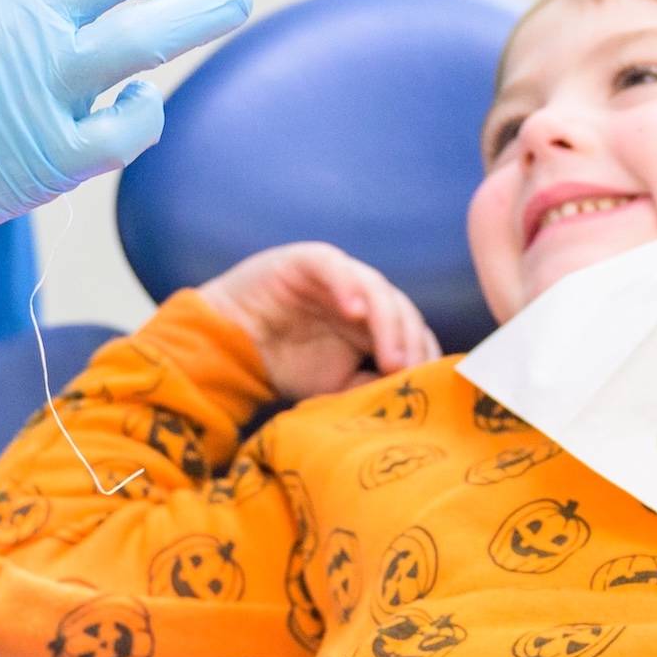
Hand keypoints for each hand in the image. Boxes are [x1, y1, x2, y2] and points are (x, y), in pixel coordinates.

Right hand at [196, 242, 441, 399]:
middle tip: (410, 373)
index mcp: (371, 322)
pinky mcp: (308, 261)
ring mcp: (337, 276)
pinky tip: (354, 311)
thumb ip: (371, 385)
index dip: (422, 355)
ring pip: (377, 288)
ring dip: (388, 323)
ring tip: (391, 357)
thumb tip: (409, 395)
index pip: (411, 332)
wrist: (227, 348)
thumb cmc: (283, 365)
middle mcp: (360, 296)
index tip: (428, 387)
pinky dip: (347, 285)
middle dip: (410, 343)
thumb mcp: (336, 386)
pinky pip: (335, 266)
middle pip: (402, 310)